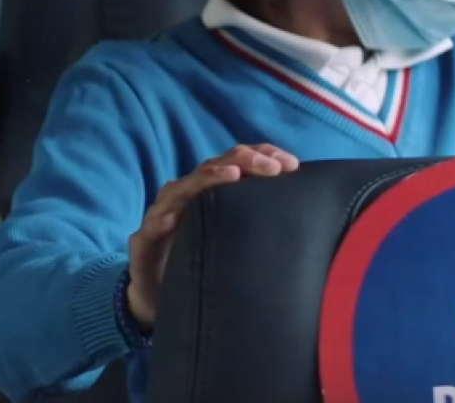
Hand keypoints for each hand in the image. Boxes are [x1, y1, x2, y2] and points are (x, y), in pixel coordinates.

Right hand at [124, 144, 298, 329]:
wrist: (159, 298)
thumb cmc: (202, 262)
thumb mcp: (237, 240)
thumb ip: (262, 223)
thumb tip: (311, 215)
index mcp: (209, 192)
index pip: (237, 162)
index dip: (263, 155)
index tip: (292, 164)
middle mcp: (185, 197)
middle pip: (213, 167)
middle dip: (244, 160)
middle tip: (273, 168)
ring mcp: (162, 216)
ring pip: (181, 188)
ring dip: (206, 179)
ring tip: (231, 175)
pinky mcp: (143, 243)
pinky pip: (151, 227)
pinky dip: (162, 220)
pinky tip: (174, 218)